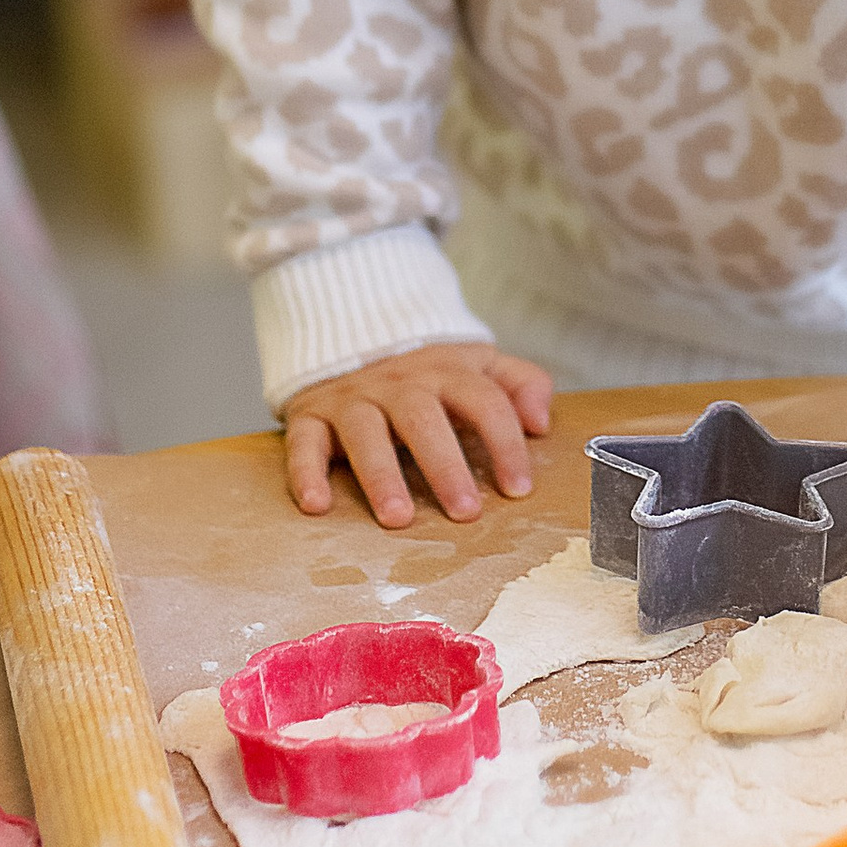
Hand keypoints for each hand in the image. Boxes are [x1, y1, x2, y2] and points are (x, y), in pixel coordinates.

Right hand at [282, 345, 553, 530]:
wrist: (351, 328)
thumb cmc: (426, 368)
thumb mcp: (479, 363)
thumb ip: (520, 384)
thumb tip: (541, 422)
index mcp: (446, 372)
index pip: (483, 402)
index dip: (504, 444)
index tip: (518, 488)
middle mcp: (399, 384)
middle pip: (423, 419)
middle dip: (444, 465)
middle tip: (464, 511)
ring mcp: (352, 398)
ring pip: (364, 432)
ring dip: (380, 474)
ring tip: (398, 517)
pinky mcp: (311, 414)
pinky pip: (304, 441)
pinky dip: (306, 472)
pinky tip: (317, 505)